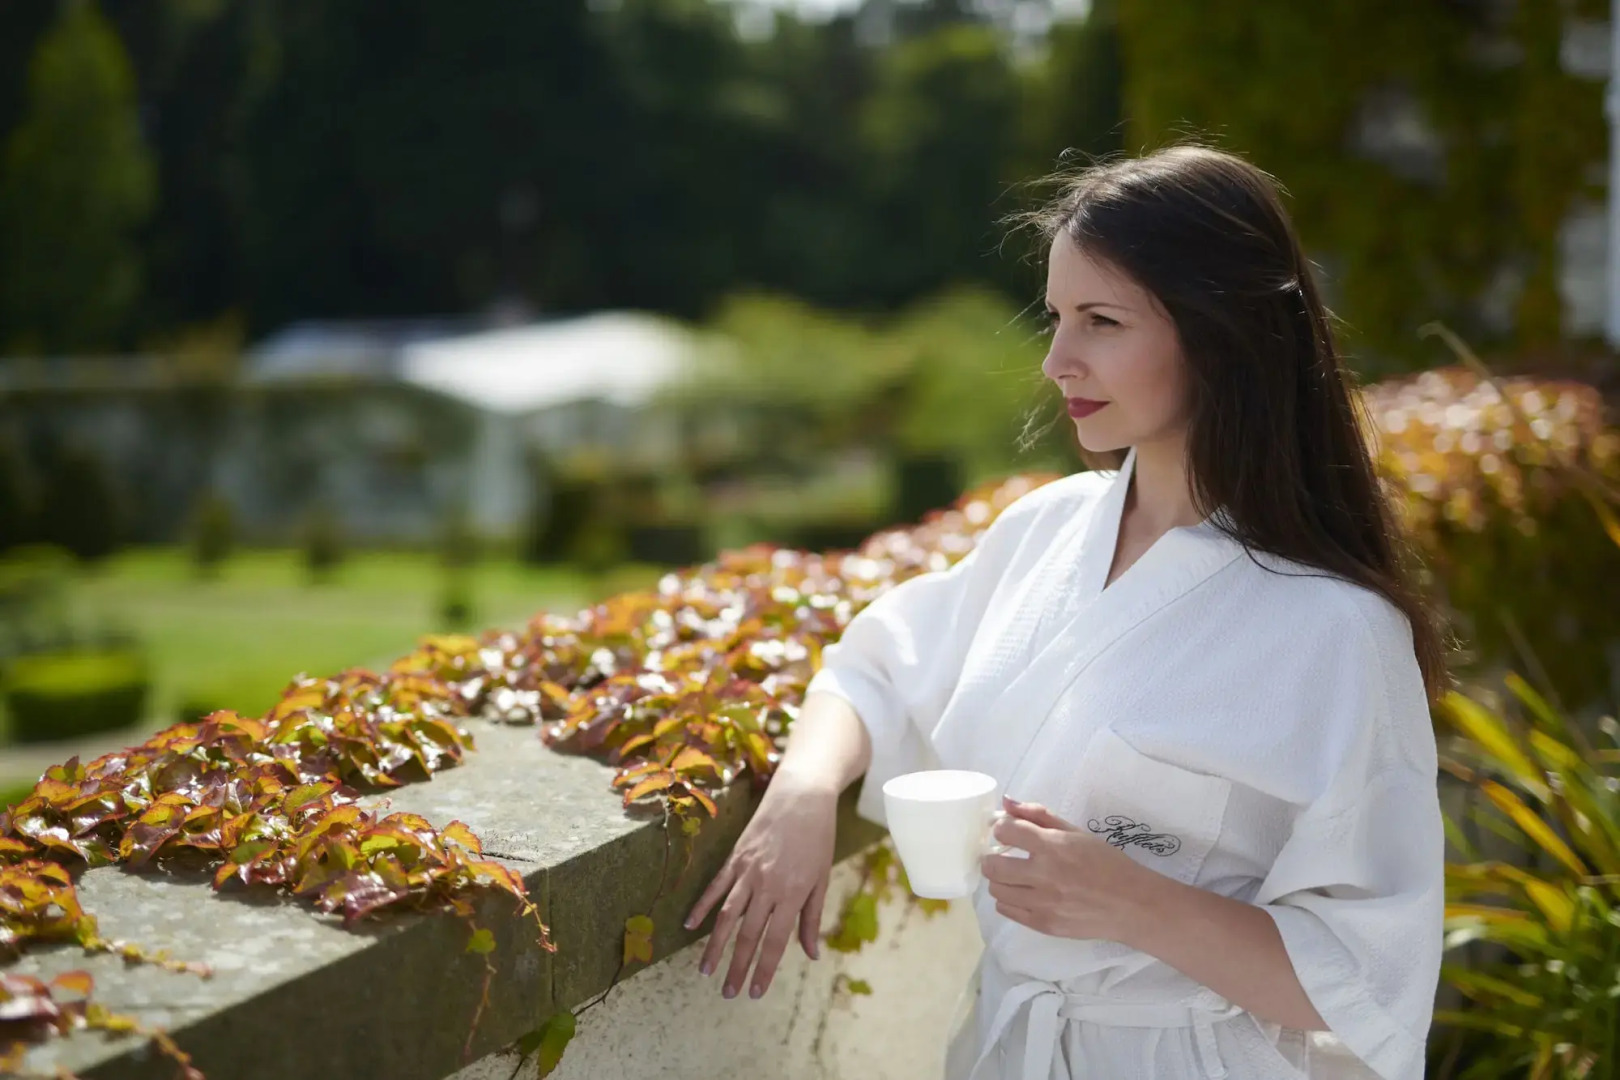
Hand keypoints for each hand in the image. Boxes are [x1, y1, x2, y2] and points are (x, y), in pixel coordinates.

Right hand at [684, 770, 837, 998]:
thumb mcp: (822, 879)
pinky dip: (702, 907)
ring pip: (727, 916)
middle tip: (728, 993)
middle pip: (747, 935)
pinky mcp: (735, 857)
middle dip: (737, 967)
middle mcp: (766, 885)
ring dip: (715, 946)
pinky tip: (690, 926)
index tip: (755, 993)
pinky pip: (715, 887)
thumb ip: (812, 918)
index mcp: (792, 893)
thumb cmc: (818, 838)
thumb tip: (811, 955)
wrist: (802, 795)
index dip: (764, 970)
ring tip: (705, 971)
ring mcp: (747, 870)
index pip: (774, 942)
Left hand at [980, 795, 1152, 940]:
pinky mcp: (1043, 925)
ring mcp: (1042, 904)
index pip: (1005, 832)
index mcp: (1054, 847)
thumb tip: (1006, 802)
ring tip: (1016, 876)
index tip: (1008, 833)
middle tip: (1004, 856)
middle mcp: (1044, 876)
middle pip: (992, 866)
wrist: (1131, 905)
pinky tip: (1023, 893)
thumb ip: (1039, 815)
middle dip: (993, 857)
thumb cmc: (1106, 864)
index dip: (1002, 829)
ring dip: (1001, 880)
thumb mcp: (1077, 832)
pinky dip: (1009, 900)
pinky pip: (1006, 911)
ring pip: (996, 890)